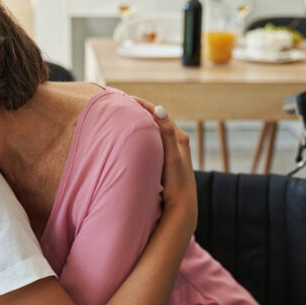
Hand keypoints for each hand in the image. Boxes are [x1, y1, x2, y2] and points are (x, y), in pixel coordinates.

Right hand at [131, 98, 196, 235]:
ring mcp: (174, 151)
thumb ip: (167, 133)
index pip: (159, 113)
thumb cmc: (177, 182)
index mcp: (180, 137)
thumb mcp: (172, 156)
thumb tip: (159, 109)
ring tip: (126, 118)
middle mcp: (178, 142)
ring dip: (142, 124)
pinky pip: (154, 142)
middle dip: (141, 112)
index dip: (143, 105)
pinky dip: (144, 136)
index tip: (127, 99)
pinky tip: (134, 140)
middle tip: (123, 105)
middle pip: (157, 120)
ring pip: (155, 131)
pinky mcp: (168, 160)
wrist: (181, 206)